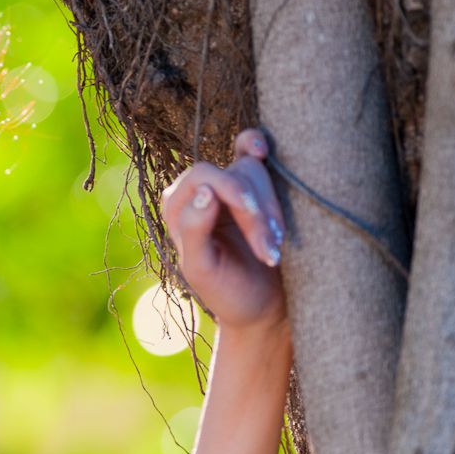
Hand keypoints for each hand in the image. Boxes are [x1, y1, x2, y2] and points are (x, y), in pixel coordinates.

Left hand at [159, 127, 286, 334]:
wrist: (261, 306)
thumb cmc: (227, 292)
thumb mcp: (202, 271)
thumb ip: (194, 230)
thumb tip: (205, 190)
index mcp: (178, 208)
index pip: (206, 177)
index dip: (237, 196)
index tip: (260, 230)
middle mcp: (197, 190)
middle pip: (234, 173)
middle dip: (259, 213)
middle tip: (271, 252)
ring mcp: (226, 185)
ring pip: (253, 169)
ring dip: (273, 208)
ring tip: (276, 245)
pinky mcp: (253, 185)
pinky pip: (250, 150)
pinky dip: (258, 147)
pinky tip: (262, 150)